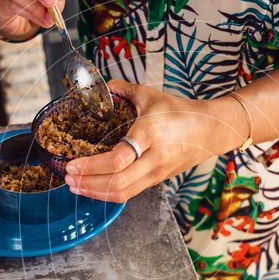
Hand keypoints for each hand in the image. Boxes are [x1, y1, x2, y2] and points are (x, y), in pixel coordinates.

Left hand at [64, 80, 245, 202]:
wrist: (210, 130)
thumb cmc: (179, 111)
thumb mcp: (150, 95)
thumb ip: (122, 89)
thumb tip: (98, 86)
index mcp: (150, 133)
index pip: (118, 159)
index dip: (91, 166)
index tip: (71, 164)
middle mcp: (154, 157)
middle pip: (118, 182)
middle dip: (88, 183)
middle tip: (68, 177)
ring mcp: (157, 172)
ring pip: (123, 193)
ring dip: (95, 193)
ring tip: (75, 185)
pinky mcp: (157, 180)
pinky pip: (129, 193)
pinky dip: (107, 193)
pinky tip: (94, 187)